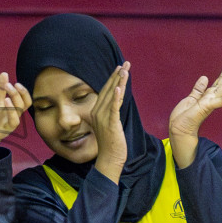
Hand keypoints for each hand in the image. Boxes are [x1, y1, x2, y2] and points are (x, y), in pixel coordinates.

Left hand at [0, 73, 30, 163]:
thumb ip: (1, 90)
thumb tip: (5, 73)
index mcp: (13, 112)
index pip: (26, 103)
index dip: (24, 94)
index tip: (16, 83)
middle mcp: (11, 121)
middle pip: (20, 109)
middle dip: (16, 96)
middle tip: (8, 85)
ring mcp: (4, 130)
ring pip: (14, 123)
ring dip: (11, 110)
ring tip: (5, 99)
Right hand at [91, 62, 129, 183]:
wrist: (109, 159)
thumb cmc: (111, 143)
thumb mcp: (110, 123)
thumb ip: (111, 111)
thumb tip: (116, 102)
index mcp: (96, 111)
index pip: (106, 91)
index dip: (113, 78)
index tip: (120, 68)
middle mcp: (98, 112)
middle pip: (108, 90)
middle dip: (117, 75)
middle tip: (125, 63)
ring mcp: (103, 118)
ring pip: (112, 96)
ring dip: (118, 82)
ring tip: (124, 70)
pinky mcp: (110, 124)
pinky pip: (113, 108)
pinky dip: (116, 97)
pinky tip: (119, 87)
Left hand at [170, 53, 221, 167]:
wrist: (179, 131)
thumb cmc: (184, 117)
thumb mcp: (190, 99)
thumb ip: (198, 89)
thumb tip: (205, 77)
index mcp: (208, 94)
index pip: (220, 78)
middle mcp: (213, 97)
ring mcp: (212, 102)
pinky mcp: (208, 107)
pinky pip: (221, 101)